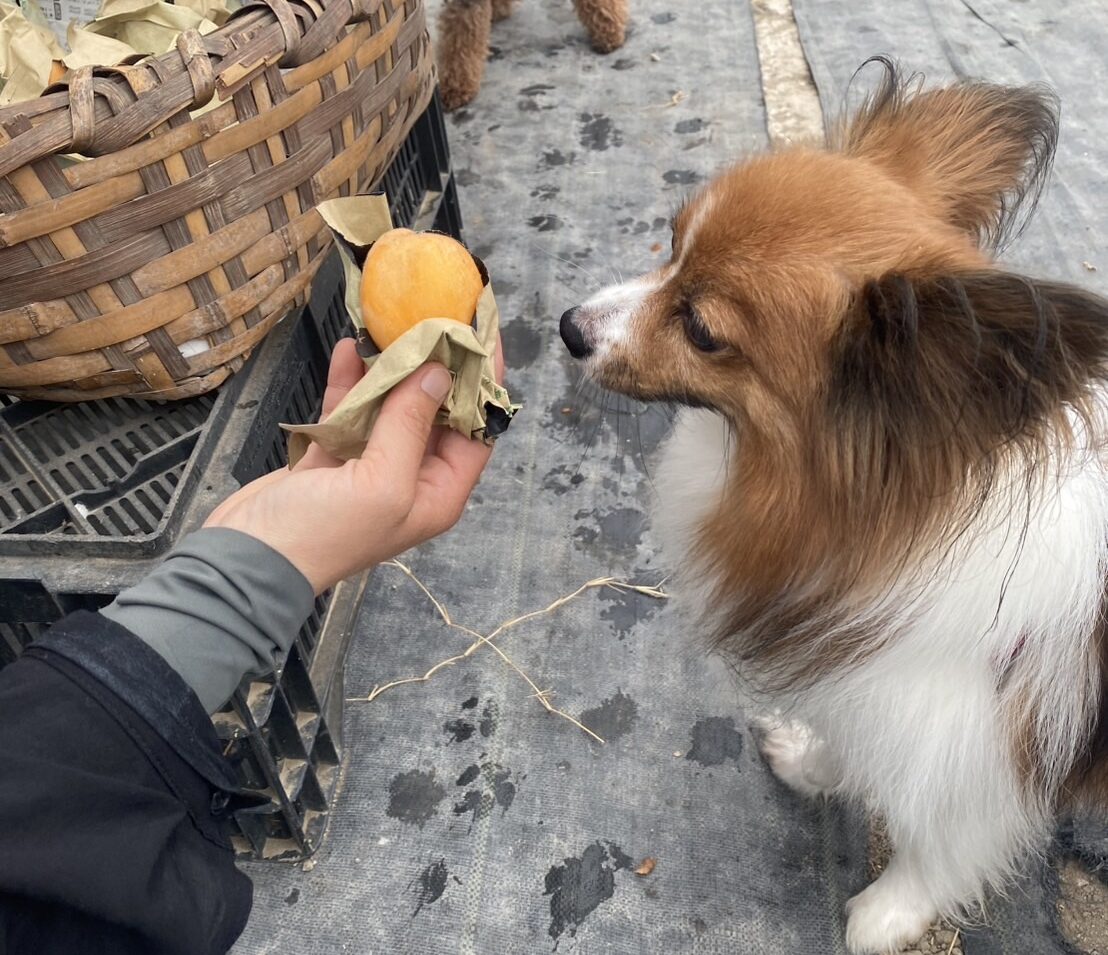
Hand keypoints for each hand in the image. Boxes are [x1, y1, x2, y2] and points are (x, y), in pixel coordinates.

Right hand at [204, 338, 502, 593]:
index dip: (484, 384)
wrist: (248, 559)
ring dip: (392, 369)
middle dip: (437, 368)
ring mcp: (371, 465)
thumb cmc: (323, 532)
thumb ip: (411, 426)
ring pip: (393, 406)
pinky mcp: (333, 455)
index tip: (482, 336)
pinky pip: (351, 410)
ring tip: (395, 325)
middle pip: (437, 413)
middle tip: (438, 318)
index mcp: (438, 492)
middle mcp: (412, 477)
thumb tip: (439, 373)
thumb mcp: (382, 482)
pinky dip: (351, 381)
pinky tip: (350, 348)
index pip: (478, 430)